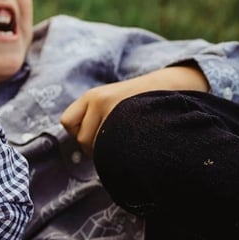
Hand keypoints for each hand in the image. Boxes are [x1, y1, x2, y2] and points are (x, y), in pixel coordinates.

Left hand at [60, 65, 208, 154]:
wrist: (172, 86)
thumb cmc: (138, 100)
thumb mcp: (111, 100)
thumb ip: (94, 118)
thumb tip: (81, 152)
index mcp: (92, 95)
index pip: (67, 122)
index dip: (78, 134)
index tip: (94, 136)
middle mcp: (100, 100)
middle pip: (82, 139)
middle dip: (94, 148)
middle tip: (113, 144)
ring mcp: (115, 110)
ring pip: (97, 147)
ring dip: (107, 153)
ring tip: (124, 144)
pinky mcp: (132, 120)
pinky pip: (114, 148)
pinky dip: (118, 153)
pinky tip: (131, 147)